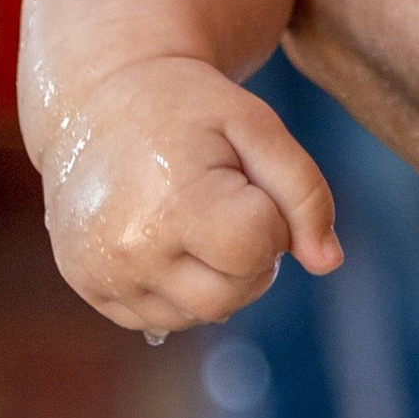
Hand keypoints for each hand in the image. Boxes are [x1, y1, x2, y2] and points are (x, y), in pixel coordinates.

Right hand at [40, 53, 339, 334]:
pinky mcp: (90, 288)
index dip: (270, 217)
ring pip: (201, 314)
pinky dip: (182, 288)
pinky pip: (164, 317)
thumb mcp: (256, 126)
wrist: (97, 99)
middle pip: (232, 295)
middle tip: (228, 201)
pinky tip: (170, 239)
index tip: (244, 180)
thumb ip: (305, 193)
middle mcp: (129, 251)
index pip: (259, 250)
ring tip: (197, 218)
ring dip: (219, 276)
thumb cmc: (188, 109)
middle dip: (250, 255)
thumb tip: (328, 263)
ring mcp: (105, 275)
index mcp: (172, 205)